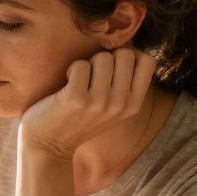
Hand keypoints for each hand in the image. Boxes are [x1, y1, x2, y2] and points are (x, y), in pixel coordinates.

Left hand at [19, 47, 156, 159]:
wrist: (49, 145)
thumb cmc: (79, 119)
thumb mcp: (113, 108)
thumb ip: (125, 84)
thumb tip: (129, 49)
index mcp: (134, 104)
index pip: (148, 60)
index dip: (129, 55)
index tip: (112, 68)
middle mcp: (121, 104)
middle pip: (125, 54)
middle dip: (106, 59)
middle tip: (92, 76)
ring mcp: (99, 102)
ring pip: (103, 57)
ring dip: (88, 64)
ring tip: (79, 82)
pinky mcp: (76, 99)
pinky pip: (80, 65)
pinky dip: (72, 70)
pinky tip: (67, 85)